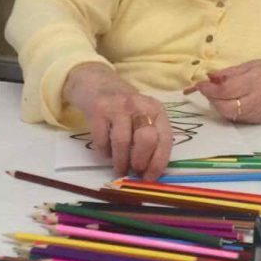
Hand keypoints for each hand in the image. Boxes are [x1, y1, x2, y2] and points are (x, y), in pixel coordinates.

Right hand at [62, 64, 172, 179]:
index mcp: (156, 109)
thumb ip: (149, 138)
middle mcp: (140, 105)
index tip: (150, 178)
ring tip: (119, 168)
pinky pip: (102, 140)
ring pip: (123, 142)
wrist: (95, 82)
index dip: (158, 162)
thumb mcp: (143, 116)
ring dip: (120, 162)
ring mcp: (118, 106)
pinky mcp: (97, 110)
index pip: (165, 139)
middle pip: (146, 139)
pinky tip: (106, 151)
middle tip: (133, 171)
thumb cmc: (123, 107)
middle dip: (140, 161)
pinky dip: (104, 152)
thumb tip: (148, 172)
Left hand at [184, 59, 260, 123]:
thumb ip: (231, 72)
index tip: (200, 84)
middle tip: (205, 89)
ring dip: (216, 105)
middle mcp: (258, 99)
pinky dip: (225, 110)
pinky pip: (234, 118)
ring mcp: (257, 113)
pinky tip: (225, 102)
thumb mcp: (253, 65)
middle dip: (211, 98)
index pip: (227, 89)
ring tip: (215, 94)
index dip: (210, 89)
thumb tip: (209, 76)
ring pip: (228, 114)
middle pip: (225, 106)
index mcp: (257, 81)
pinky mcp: (255, 122)